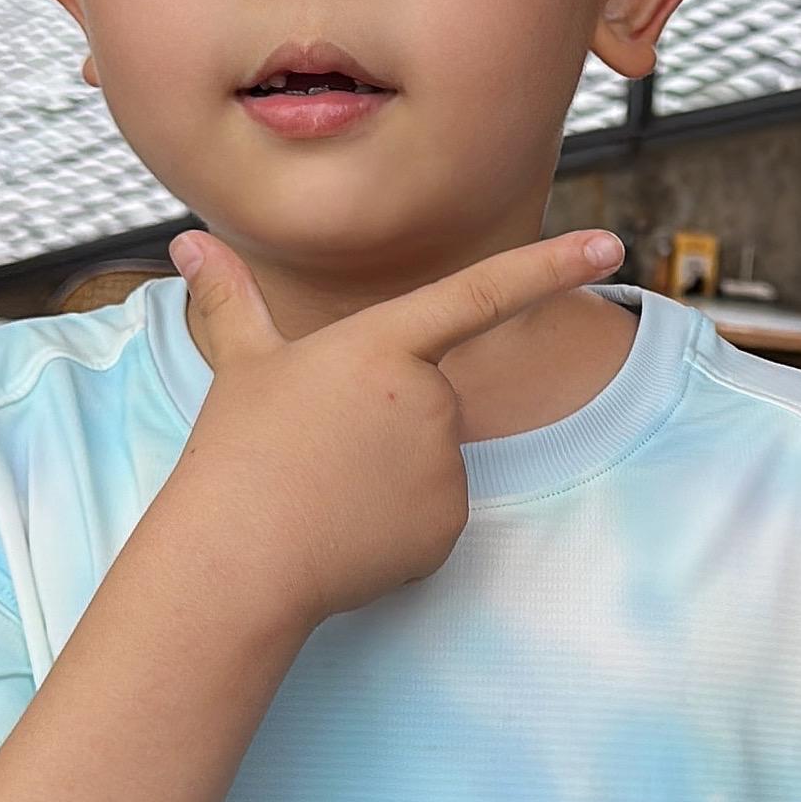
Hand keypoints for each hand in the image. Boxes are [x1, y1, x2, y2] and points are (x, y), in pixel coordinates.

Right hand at [164, 226, 623, 636]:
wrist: (239, 557)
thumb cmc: (236, 453)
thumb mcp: (241, 367)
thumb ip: (232, 301)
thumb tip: (189, 244)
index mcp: (383, 345)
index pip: (480, 293)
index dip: (550, 266)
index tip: (611, 245)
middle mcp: (430, 398)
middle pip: (431, 398)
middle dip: (386, 421)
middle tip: (318, 449)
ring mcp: (446, 465)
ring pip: (432, 459)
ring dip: (389, 473)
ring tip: (327, 491)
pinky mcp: (449, 526)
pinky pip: (433, 514)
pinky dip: (397, 524)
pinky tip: (349, 531)